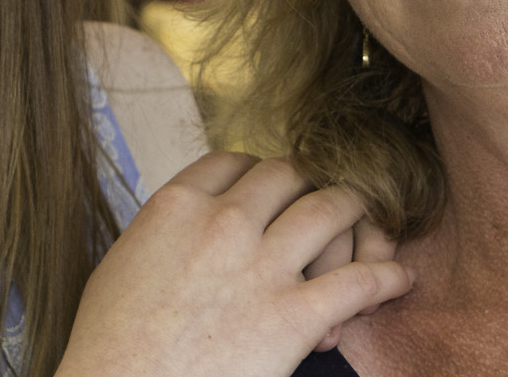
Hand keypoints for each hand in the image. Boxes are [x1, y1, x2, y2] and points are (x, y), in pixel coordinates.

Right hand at [57, 152, 412, 376]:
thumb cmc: (110, 346)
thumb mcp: (123, 264)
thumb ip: (165, 231)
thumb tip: (188, 224)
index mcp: (177, 206)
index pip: (235, 160)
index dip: (258, 173)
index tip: (269, 192)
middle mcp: (224, 223)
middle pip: (288, 173)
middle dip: (309, 186)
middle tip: (321, 206)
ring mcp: (261, 267)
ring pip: (331, 208)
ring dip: (357, 215)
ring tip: (371, 227)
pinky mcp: (293, 317)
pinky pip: (358, 281)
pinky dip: (386, 277)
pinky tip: (398, 280)